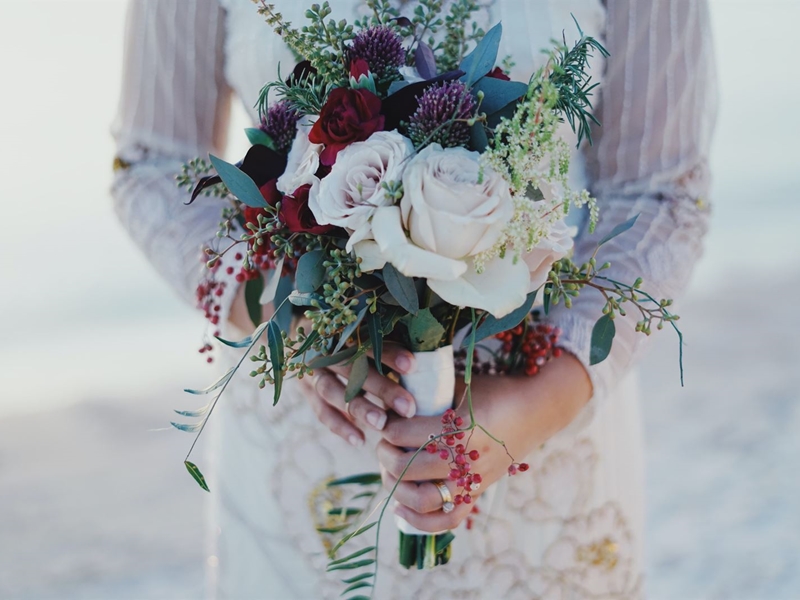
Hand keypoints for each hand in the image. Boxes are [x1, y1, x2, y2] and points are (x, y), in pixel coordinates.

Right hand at [299, 342, 419, 447]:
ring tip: (382, 424)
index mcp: (342, 330)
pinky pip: (321, 410)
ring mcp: (312, 370)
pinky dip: (340, 426)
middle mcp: (325, 349)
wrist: (308, 335)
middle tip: (408, 408)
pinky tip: (360, 440)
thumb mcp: (364, 332)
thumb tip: (424, 357)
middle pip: (352, 369)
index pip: (367, 341)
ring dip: (359, 408)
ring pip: (333, 391)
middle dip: (382, 388)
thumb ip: (387, 344)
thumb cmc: (351, 336)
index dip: (389, 354)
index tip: (413, 367)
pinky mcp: (306, 390)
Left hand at [377, 352, 591, 531]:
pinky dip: (419, 521)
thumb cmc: (496, 390)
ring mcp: (473, 480)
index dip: (387, 427)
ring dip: (395, 487)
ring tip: (387, 471)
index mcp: (460, 428)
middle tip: (382, 444)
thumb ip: (428, 395)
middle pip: (408, 467)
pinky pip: (447, 520)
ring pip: (422, 499)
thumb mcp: (460, 386)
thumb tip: (391, 401)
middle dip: (385, 455)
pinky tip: (399, 507)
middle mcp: (466, 459)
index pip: (405, 434)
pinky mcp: (478, 492)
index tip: (384, 419)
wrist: (537, 409)